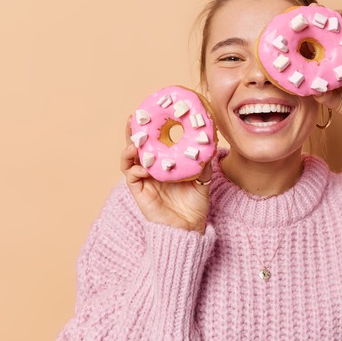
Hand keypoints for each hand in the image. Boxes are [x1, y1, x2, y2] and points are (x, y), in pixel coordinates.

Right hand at [121, 117, 211, 233]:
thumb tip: (212, 142)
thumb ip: (204, 162)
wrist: (189, 228)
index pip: (154, 142)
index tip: (150, 113)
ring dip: (129, 149)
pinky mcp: (139, 192)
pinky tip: (140, 165)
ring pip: (129, 160)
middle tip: (133, 118)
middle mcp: (151, 169)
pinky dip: (134, 169)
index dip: (150, 129)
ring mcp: (144, 180)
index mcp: (164, 163)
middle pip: (137, 147)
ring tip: (134, 142)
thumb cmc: (195, 204)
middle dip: (133, 133)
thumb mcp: (203, 179)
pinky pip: (131, 177)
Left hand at [313, 8, 341, 124]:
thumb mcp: (330, 100)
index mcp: (329, 62)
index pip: (317, 44)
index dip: (308, 33)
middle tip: (313, 8)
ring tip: (331, 12)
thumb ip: (319, 93)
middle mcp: (341, 54)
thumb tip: (304, 87)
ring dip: (339, 18)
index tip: (299, 22)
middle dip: (323, 18)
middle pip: (331, 32)